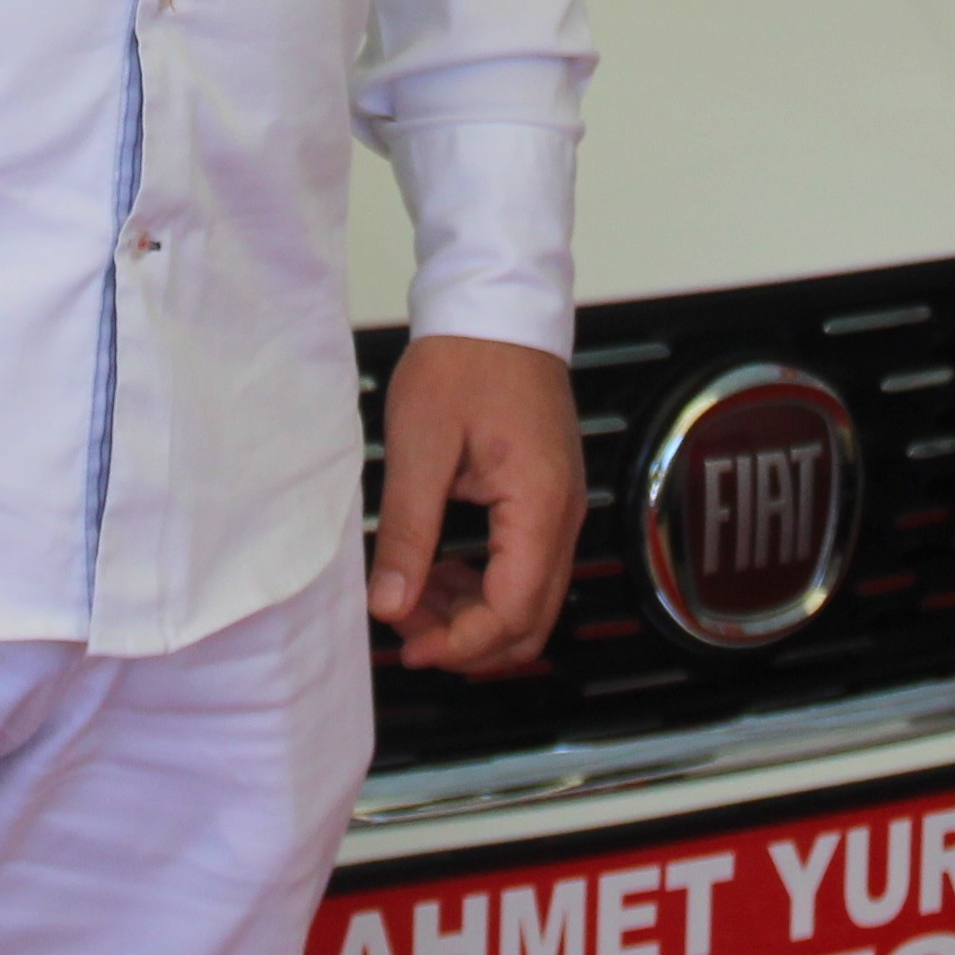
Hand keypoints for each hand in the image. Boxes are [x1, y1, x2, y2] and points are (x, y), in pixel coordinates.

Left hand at [369, 336, 583, 676]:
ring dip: (472, 616)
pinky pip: (525, 568)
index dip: (461, 644)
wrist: (497, 307)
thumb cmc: (462, 362)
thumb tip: (390, 605)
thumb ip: (407, 532)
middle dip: (467, 640)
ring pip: (530, 600)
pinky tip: (436, 571)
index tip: (408, 647)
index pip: (514, 611)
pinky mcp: (547, 500)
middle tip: (404, 627)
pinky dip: (482, 586)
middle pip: (532, 621)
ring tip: (409, 597)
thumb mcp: (419, 445)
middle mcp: (564, 517)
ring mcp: (561, 509)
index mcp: (539, 505)